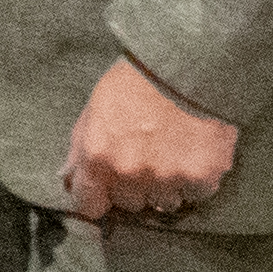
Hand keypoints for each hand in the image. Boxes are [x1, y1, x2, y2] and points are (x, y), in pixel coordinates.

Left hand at [61, 56, 237, 224]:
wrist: (186, 66)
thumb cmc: (135, 83)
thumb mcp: (94, 109)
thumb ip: (81, 148)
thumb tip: (70, 178)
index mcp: (98, 158)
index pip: (89, 204)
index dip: (98, 199)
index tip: (106, 194)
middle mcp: (130, 174)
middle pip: (130, 204)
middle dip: (135, 187)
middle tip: (146, 161)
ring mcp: (167, 178)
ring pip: (165, 204)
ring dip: (167, 187)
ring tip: (173, 157)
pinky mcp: (202, 177)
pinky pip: (197, 194)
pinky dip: (197, 181)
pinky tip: (195, 156)